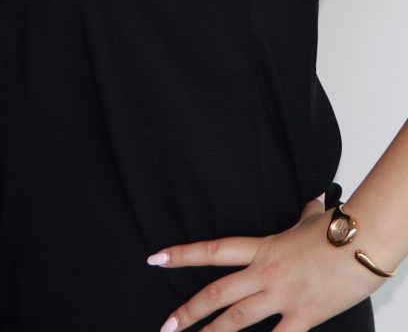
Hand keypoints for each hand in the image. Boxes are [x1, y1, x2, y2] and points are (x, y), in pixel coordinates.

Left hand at [147, 198, 384, 331]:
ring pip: (237, 320)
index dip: (181, 255)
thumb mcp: (312, 219)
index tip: (155, 259)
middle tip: (166, 325)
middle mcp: (264, 273)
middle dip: (189, 311)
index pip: (212, 250)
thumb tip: (311, 201)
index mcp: (261, 247)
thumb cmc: (340, 229)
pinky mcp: (305, 316)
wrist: (364, 242)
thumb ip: (303, 215)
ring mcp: (282, 296)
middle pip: (216, 293)